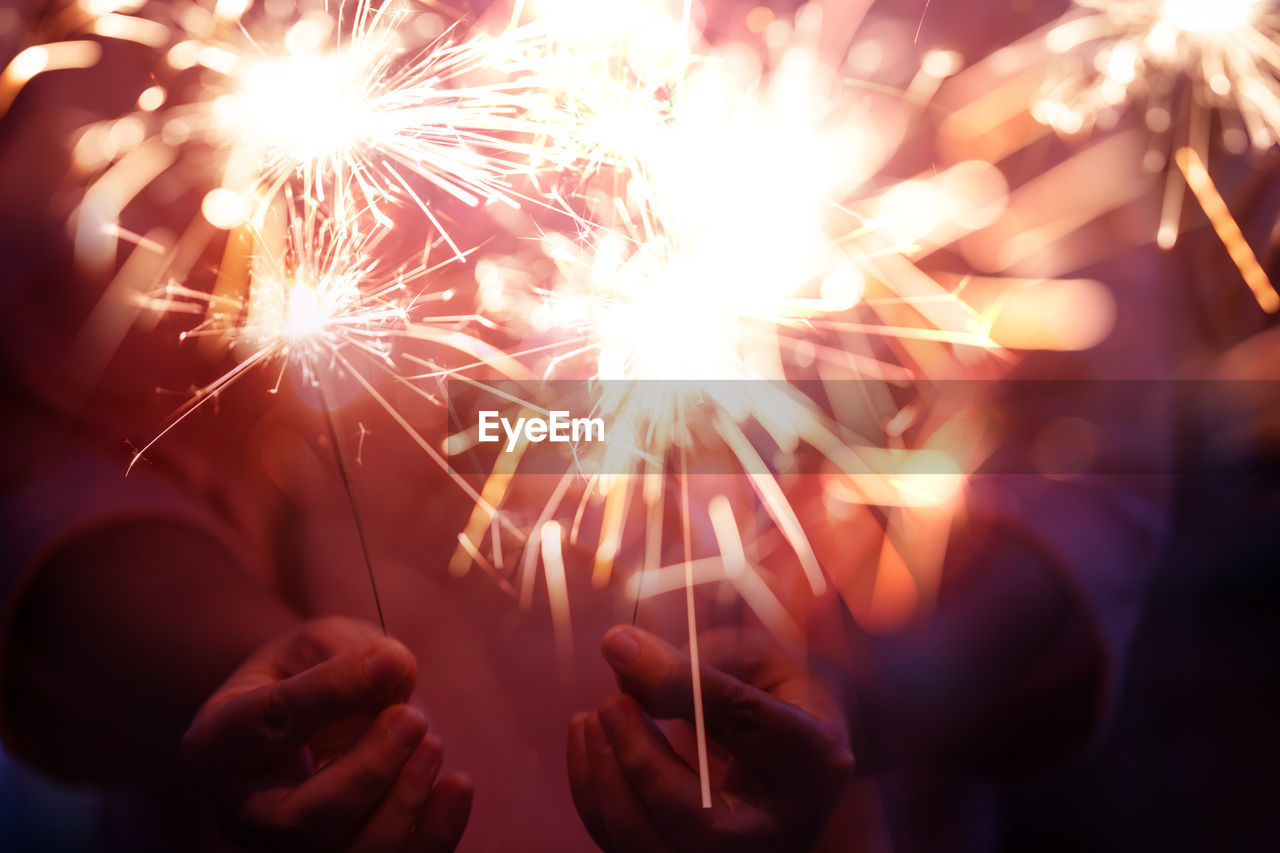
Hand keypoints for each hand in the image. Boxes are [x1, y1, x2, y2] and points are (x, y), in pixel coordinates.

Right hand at [183, 616, 471, 851]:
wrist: (313, 713)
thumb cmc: (309, 672)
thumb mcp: (317, 644)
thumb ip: (348, 655)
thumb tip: (396, 670)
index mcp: (220, 741)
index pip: (271, 722)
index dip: (332, 692)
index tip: (391, 659)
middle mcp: (245, 811)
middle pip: (301, 820)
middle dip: (367, 771)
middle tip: (411, 719)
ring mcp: (291, 848)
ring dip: (403, 803)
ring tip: (433, 744)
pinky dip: (433, 834)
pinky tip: (458, 786)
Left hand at [568, 626, 853, 851]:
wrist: (797, 754)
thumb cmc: (776, 693)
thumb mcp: (756, 660)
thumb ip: (697, 662)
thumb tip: (623, 663)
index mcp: (816, 758)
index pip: (743, 721)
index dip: (675, 681)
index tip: (621, 645)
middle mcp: (786, 826)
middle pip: (698, 815)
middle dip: (638, 757)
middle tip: (609, 701)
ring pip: (652, 845)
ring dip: (606, 779)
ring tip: (592, 717)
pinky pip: (627, 849)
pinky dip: (595, 796)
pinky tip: (590, 743)